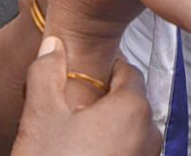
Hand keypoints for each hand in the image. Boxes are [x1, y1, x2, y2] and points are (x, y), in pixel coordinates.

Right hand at [11, 38, 160, 155]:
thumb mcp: (41, 114)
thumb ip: (47, 71)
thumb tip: (53, 44)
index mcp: (132, 110)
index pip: (127, 71)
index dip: (101, 70)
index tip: (81, 76)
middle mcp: (149, 137)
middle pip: (130, 104)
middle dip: (104, 102)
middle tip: (72, 109)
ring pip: (130, 134)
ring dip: (108, 131)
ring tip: (74, 138)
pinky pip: (127, 155)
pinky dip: (111, 152)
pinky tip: (82, 155)